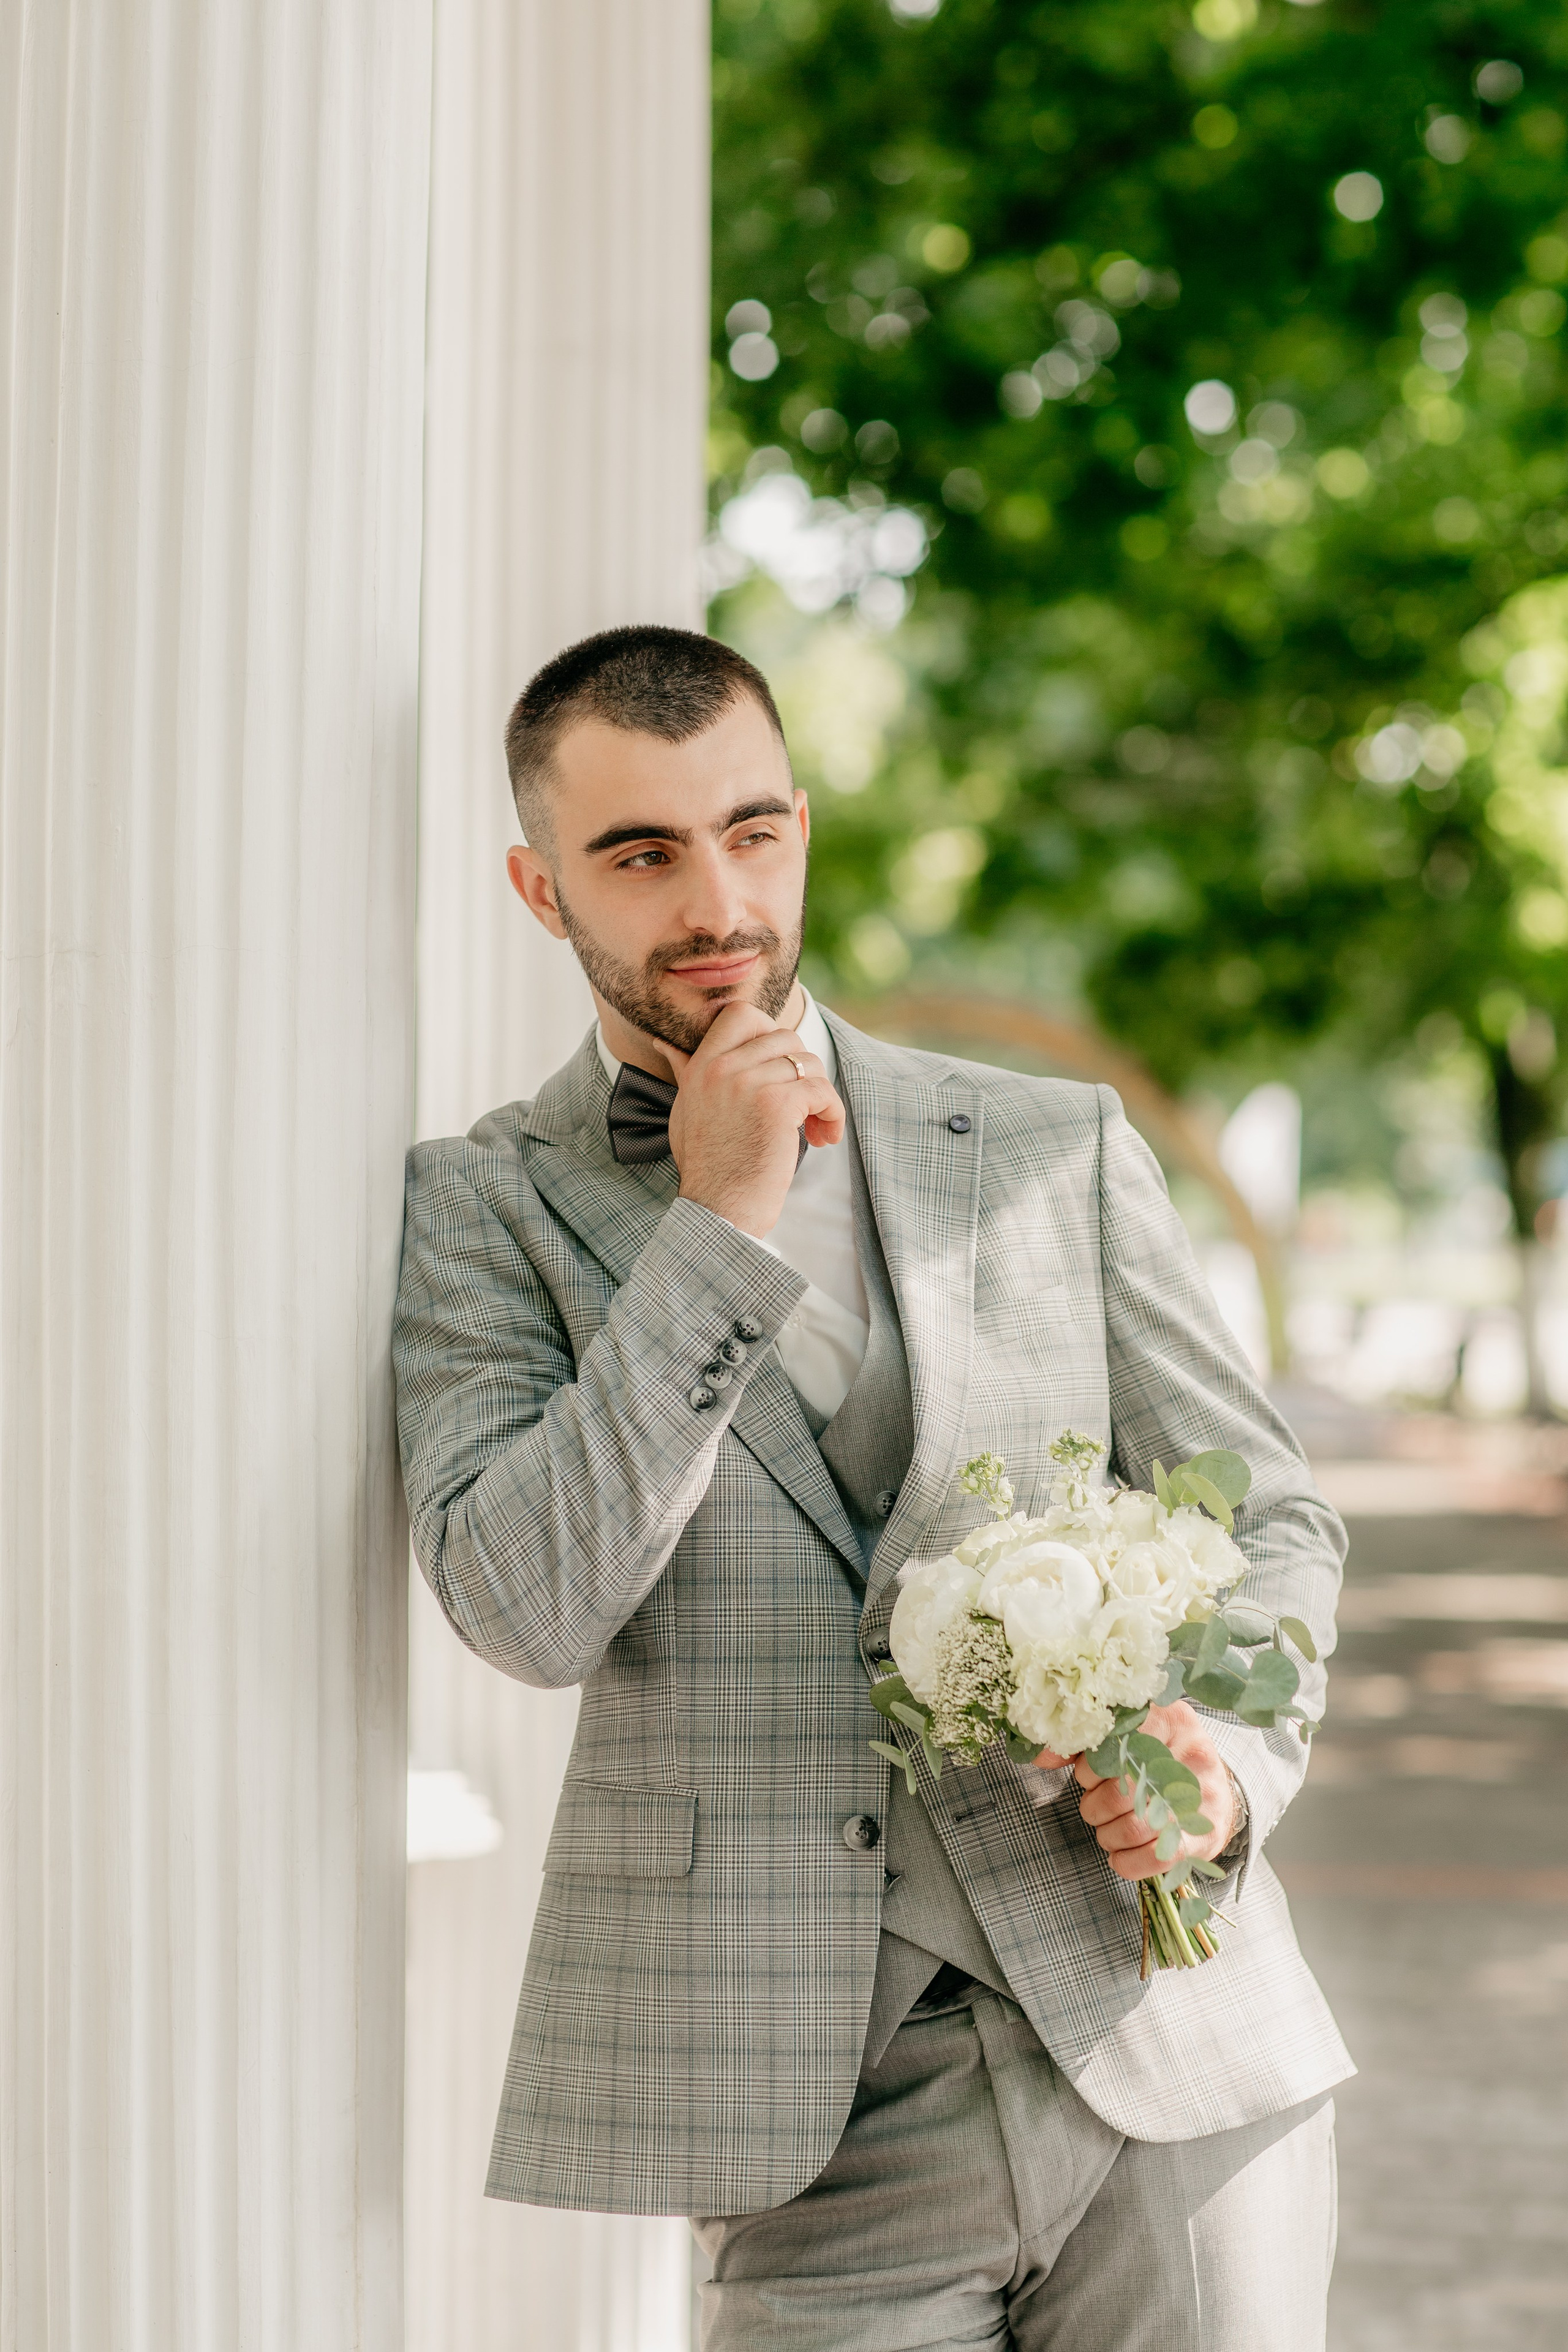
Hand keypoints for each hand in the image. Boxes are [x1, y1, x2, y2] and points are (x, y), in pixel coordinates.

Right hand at [664, 1002, 845, 1237]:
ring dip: (820, 1095)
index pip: (741, 1013)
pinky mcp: (777, 1105)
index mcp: (701, 1066)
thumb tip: (664, 1044)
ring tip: (815, 1127)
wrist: (717, 1210)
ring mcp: (749, 1084)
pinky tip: (823, 1137)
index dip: (769, 1031)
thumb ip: (685, 1073)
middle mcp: (722, 1068)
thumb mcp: (686, 1112)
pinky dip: (832, 1113)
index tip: (778, 1067)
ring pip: (808, 1063)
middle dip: (802, 1068)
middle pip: (785, 1036)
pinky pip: (822, 1090)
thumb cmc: (705, 1167)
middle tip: (803, 1104)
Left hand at [1034, 1701, 1237, 1881]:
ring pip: (1136, 1825)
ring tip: (1106, 1831)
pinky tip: (1119, 1856)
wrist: (1212, 1792)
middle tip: (1093, 1807)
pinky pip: (1157, 1857)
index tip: (1086, 1776)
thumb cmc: (1159, 1763)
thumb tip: (1042, 1755)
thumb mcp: (1127, 1741)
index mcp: (1171, 1719)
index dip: (1091, 1765)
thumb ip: (1085, 1744)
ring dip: (1108, 1835)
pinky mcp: (1205, 1835)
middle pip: (1122, 1787)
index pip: (1119, 1739)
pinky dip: (1128, 1862)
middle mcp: (1192, 1754)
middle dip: (1095, 1805)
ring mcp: (1203, 1797)